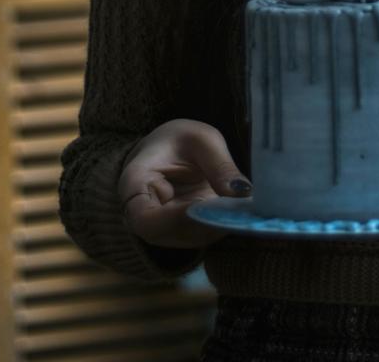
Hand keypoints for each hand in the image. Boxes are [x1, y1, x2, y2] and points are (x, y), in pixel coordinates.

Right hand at [118, 118, 248, 248]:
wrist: (170, 150)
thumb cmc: (178, 141)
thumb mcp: (201, 140)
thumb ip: (220, 165)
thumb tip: (241, 193)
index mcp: (135, 186)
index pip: (145, 219)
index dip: (175, 219)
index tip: (205, 204)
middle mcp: (143, 216)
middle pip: (169, 234)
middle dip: (205, 222)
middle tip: (237, 207)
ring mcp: (163, 229)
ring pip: (189, 239)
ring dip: (218, 226)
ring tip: (243, 206)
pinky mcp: (184, 234)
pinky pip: (201, 236)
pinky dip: (222, 226)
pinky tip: (240, 211)